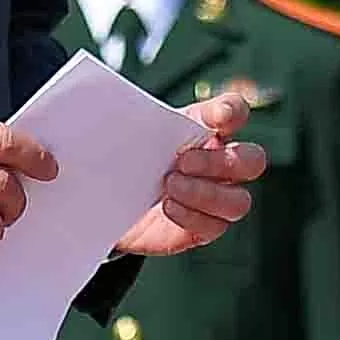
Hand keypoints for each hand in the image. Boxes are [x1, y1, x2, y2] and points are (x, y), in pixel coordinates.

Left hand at [109, 88, 264, 259]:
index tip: (215, 117)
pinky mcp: (203, 227)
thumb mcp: (121, 135)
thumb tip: (86, 124)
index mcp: (205, 129)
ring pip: (240, 201)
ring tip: (169, 189)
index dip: (232, 113)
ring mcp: (216, 198)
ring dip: (206, 194)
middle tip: (181, 162)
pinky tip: (167, 208)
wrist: (106, 202)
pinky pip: (215, 226)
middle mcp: (220, 163)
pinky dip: (193, 217)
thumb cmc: (121, 159)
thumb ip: (118, 122)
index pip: (235, 112)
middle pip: (252, 160)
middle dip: (220, 162)